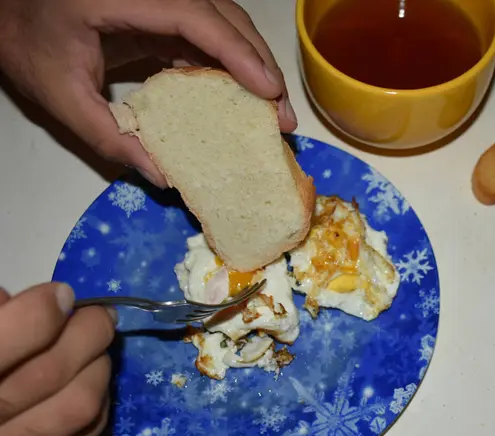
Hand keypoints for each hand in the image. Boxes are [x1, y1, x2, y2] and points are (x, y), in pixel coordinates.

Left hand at [0, 0, 296, 186]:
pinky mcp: (161, 12)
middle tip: (283, 114)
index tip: (269, 92)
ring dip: (253, 65)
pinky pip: (207, 35)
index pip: (197, 17)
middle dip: (260, 64)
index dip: (238, 54)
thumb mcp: (60, 95)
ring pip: (224, 22)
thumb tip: (161, 176)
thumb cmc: (26, 42)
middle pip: (225, 16)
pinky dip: (230, 66)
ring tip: (274, 109)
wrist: (9, 8)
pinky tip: (243, 97)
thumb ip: (107, 136)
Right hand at [0, 283, 114, 435]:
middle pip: (52, 372)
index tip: (62, 294)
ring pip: (78, 405)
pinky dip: (98, 403)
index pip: (1, 343)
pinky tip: (90, 384)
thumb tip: (21, 300)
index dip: (42, 310)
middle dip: (88, 332)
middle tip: (100, 315)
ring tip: (98, 348)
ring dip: (98, 366)